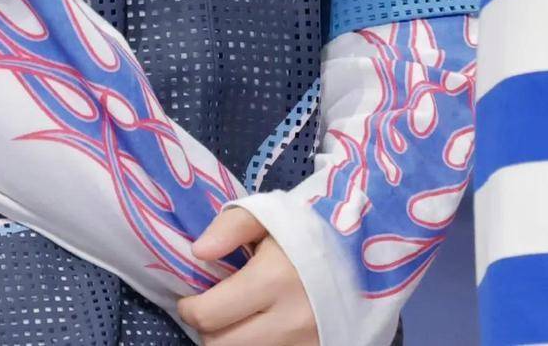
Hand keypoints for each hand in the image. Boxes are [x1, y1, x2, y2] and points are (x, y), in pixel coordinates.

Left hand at [177, 207, 319, 344]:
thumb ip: (229, 227)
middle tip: (212, 311)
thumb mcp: (267, 214)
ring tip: (236, 319)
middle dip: (208, 329)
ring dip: (231, 342)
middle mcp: (289, 320)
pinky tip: (258, 328)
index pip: (209, 315)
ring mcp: (304, 343)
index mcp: (273, 279)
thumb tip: (198, 252)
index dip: (190, 308)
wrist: (357, 253)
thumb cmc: (304, 231)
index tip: (190, 298)